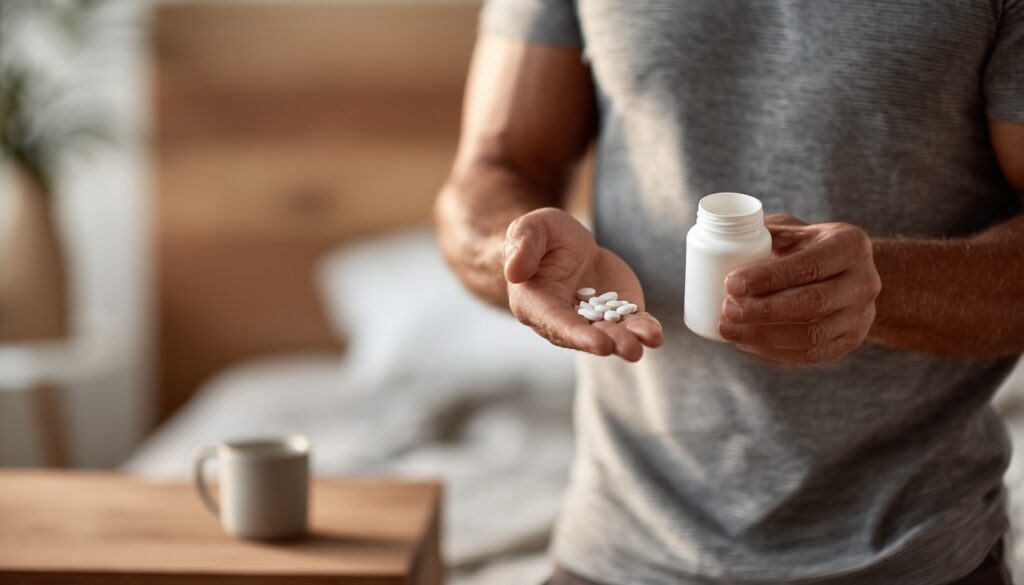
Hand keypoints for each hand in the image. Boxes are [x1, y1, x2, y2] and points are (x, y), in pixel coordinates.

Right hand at [504, 207, 662, 360]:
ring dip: (630, 340)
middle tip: (630, 349)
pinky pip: (631, 323)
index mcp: (536, 304)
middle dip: (610, 342)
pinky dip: (644, 329)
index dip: (578, 336)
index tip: (599, 344)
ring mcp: (592, 318)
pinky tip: (655, 334)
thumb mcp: (528, 230)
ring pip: (612, 333)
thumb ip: (522, 248)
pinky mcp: (616, 310)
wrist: (561, 243)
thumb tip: (513, 271)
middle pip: (587, 335)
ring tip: (648, 341)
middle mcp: (564, 318)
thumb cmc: (538, 238)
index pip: (557, 324)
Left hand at [718, 214, 880, 363]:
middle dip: (762, 311)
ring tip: (728, 329)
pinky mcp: (850, 341)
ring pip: (811, 336)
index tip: (730, 283)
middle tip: (726, 310)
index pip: (807, 266)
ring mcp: (861, 315)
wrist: (846, 274)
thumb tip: (729, 246)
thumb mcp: (793, 230)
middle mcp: (864, 281)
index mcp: (850, 244)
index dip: (767, 278)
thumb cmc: (807, 247)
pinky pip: (811, 354)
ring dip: (763, 335)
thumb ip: (766, 234)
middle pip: (811, 304)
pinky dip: (773, 351)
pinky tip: (746, 342)